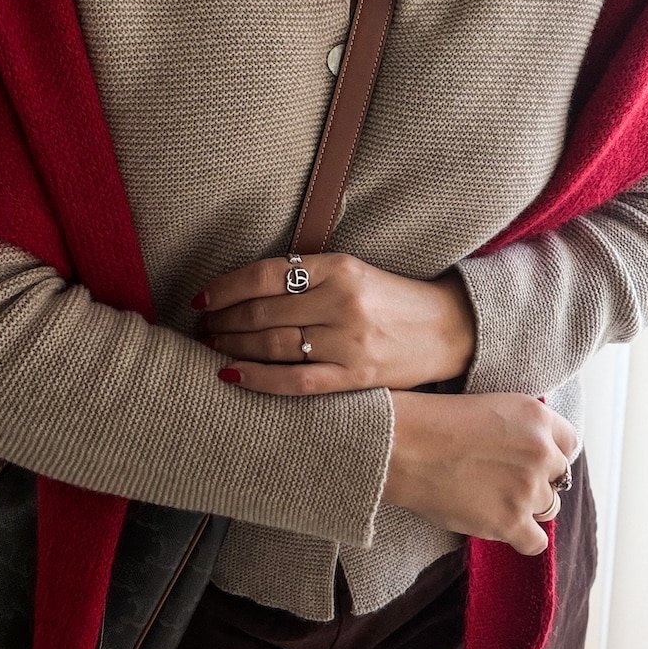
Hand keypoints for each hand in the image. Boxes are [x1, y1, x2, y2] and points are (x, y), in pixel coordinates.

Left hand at [193, 252, 476, 394]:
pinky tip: (230, 375)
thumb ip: (307, 275)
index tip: (201, 298)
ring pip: (272, 345)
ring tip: (210, 347)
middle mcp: (341, 302)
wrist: (448, 329)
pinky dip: (257, 379)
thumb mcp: (353, 271)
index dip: (225, 287)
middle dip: (222, 321)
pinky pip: (294, 381)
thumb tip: (245, 289)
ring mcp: (348, 342)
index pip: (265, 276)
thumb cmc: (391, 298)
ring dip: (232, 346)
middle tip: (199, 327)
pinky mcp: (355, 376)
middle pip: (262, 313)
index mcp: (339, 267)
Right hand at [383, 389, 578, 555]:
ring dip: (526, 506)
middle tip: (503, 479)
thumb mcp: (491, 406)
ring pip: (548, 507)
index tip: (531, 460)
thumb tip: (538, 451)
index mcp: (536, 416)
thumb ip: (522, 428)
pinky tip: (501, 526)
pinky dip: (521, 537)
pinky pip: (536, 542)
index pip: (569, 443)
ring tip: (492, 498)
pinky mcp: (510, 522)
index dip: (550, 453)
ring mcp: (527, 489)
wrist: (402, 446)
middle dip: (537, 480)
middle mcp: (541, 451)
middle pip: (559, 477)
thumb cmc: (434, 422)